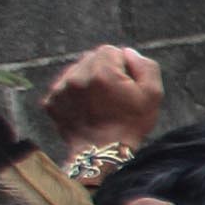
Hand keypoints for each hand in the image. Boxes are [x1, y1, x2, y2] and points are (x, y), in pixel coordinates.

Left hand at [40, 44, 161, 151]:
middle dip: (103, 71)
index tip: (125, 84)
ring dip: (86, 80)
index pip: (110, 50)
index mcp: (102, 72)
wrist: (101, 154)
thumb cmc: (130, 124)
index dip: (122, 66)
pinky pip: (63, 86)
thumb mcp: (153, 95)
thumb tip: (128, 53)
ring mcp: (60, 89)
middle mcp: (77, 76)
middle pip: (91, 58)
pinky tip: (85, 108)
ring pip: (76, 71)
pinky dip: (73, 93)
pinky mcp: (50, 101)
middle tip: (112, 94)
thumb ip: (145, 66)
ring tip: (97, 102)